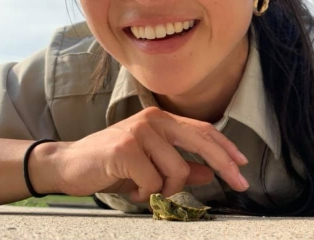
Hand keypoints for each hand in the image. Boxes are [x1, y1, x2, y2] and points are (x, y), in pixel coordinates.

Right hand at [48, 107, 248, 201]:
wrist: (70, 164)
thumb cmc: (113, 164)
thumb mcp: (152, 165)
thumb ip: (182, 166)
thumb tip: (209, 172)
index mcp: (162, 120)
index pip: (202, 130)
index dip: (225, 147)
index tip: (242, 163)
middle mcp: (153, 120)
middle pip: (200, 141)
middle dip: (225, 165)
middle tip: (240, 184)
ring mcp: (139, 131)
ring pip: (176, 170)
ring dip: (164, 188)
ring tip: (143, 187)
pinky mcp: (125, 148)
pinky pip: (152, 181)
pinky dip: (144, 193)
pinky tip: (130, 187)